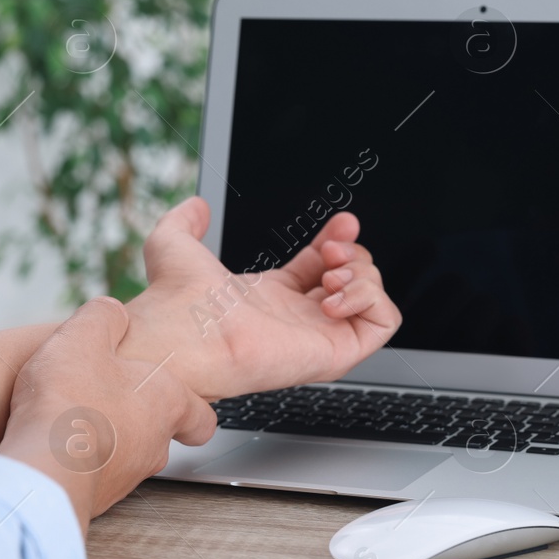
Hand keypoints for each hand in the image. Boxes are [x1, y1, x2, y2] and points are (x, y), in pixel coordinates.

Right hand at [0, 297, 215, 529]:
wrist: (43, 468)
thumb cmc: (72, 403)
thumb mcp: (85, 336)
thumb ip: (104, 317)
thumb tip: (111, 311)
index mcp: (166, 403)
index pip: (201, 415)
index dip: (192, 407)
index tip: (180, 401)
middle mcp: (154, 445)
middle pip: (158, 432)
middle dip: (134, 415)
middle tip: (107, 396)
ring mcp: (126, 476)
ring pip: (125, 455)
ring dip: (104, 439)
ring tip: (71, 418)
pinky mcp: (95, 497)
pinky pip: (92, 475)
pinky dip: (78, 461)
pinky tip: (51, 444)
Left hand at [120, 197, 401, 400]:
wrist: (184, 334)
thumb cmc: (177, 300)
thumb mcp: (175, 244)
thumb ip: (184, 220)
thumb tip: (195, 205)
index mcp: (272, 297)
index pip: (322, 266)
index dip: (338, 239)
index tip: (342, 222)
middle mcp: (300, 319)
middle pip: (354, 279)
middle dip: (353, 253)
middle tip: (328, 251)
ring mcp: (320, 337)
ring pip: (374, 300)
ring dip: (364, 274)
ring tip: (332, 273)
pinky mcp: (336, 353)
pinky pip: (384, 324)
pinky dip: (372, 298)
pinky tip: (336, 295)